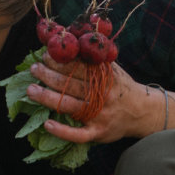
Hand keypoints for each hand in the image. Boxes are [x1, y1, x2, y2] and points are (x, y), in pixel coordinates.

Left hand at [26, 56, 155, 142]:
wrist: (143, 112)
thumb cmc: (121, 87)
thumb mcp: (113, 68)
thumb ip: (93, 58)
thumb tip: (70, 40)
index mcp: (105, 77)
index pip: (78, 67)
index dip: (59, 61)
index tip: (45, 55)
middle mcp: (103, 96)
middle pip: (70, 85)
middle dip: (49, 76)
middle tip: (34, 70)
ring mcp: (100, 116)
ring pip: (70, 107)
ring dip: (47, 98)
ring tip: (31, 90)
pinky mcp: (98, 133)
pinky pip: (78, 135)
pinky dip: (63, 131)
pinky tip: (47, 124)